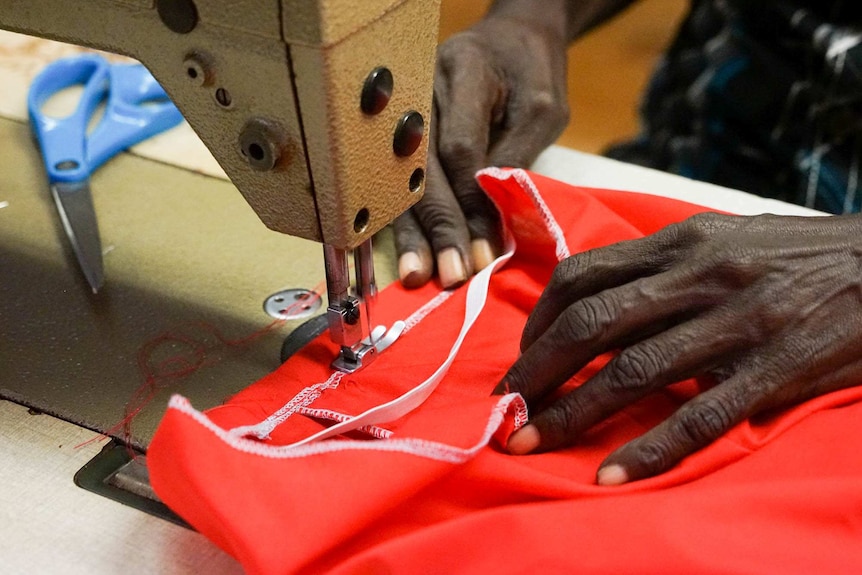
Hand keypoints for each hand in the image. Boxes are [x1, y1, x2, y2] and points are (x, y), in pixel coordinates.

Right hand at [394, 13, 568, 287]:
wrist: (508, 40)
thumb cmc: (530, 73)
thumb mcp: (542, 106)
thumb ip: (516, 153)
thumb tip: (492, 215)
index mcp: (462, 69)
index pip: (459, 146)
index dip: (470, 201)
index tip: (486, 247)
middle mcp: (421, 89)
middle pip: (423, 168)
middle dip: (440, 226)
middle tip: (453, 274)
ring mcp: (403, 113)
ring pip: (403, 179)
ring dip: (413, 231)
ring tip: (418, 276)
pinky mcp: (400, 135)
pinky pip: (398, 183)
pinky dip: (404, 220)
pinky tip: (403, 255)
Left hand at [495, 212, 861, 484]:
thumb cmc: (802, 255)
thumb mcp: (727, 238)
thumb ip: (664, 266)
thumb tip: (599, 300)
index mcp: (683, 242)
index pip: (584, 275)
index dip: (539, 320)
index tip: (522, 357)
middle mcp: (702, 277)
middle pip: (592, 323)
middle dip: (536, 370)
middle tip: (503, 408)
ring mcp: (739, 323)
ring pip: (634, 371)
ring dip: (572, 412)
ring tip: (528, 443)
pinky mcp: (776, 370)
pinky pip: (702, 417)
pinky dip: (652, 450)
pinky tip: (613, 476)